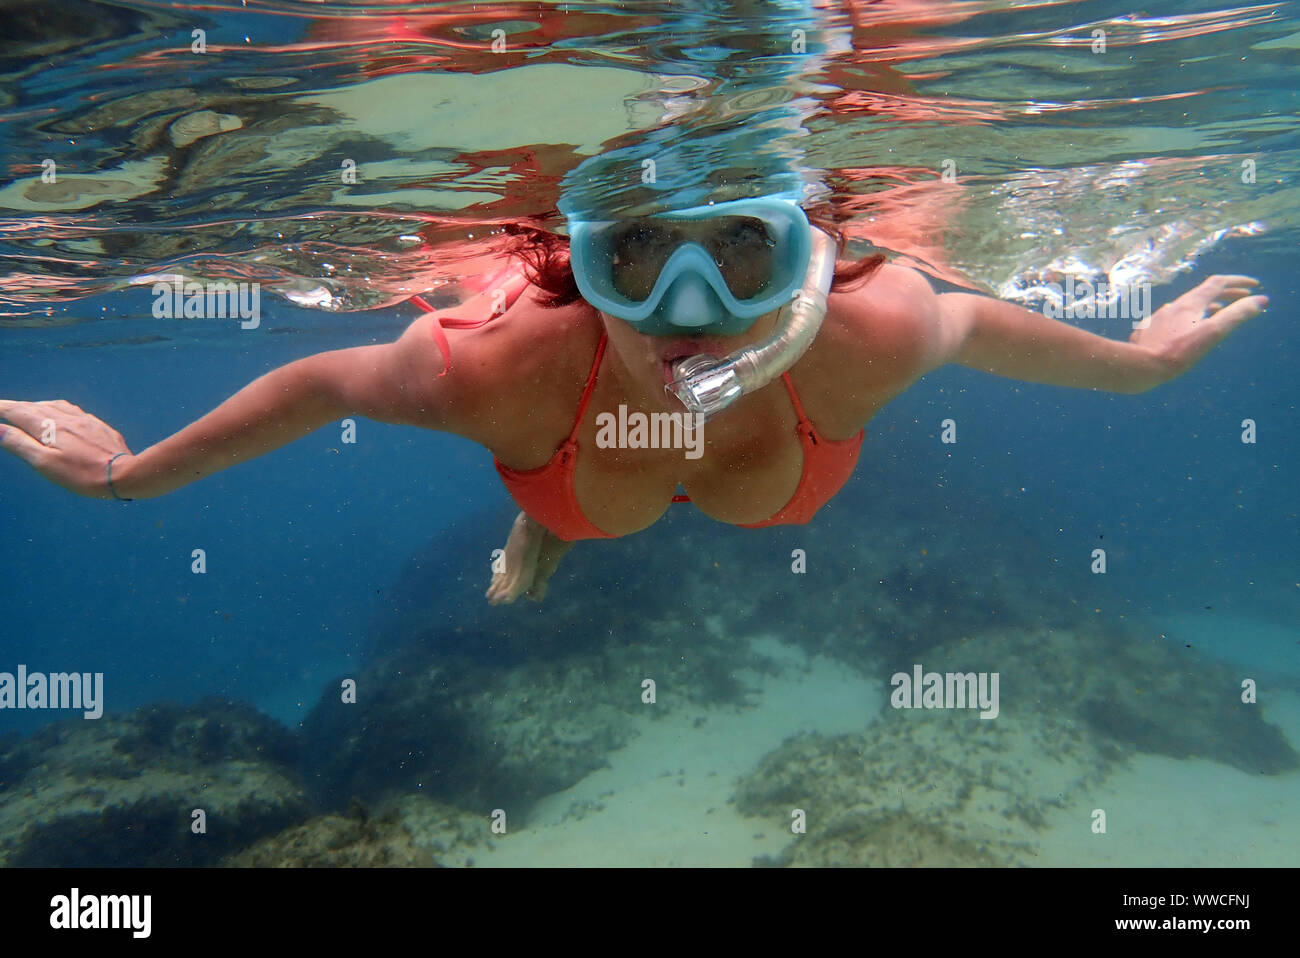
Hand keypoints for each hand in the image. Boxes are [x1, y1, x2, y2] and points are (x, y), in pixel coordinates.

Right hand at [0, 399, 133, 497]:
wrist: (124, 474)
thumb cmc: (82, 474)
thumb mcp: (44, 463)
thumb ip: (20, 444)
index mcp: (49, 427)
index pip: (19, 412)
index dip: (2, 408)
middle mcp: (66, 418)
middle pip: (35, 407)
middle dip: (16, 406)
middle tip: (3, 407)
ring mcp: (85, 420)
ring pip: (55, 406)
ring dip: (37, 406)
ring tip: (28, 409)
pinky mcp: (98, 426)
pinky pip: (73, 411)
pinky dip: (58, 409)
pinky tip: (62, 415)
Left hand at [1130, 274, 1266, 381]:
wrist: (1141, 367)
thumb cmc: (1179, 351)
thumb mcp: (1213, 332)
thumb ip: (1237, 315)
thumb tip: (1260, 301)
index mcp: (1190, 303)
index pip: (1218, 283)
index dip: (1238, 282)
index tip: (1255, 287)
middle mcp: (1173, 306)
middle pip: (1203, 294)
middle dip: (1226, 294)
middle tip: (1243, 299)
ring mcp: (1158, 318)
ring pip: (1186, 307)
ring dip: (1206, 307)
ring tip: (1219, 312)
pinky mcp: (1148, 331)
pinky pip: (1171, 320)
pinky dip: (1186, 320)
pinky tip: (1184, 329)